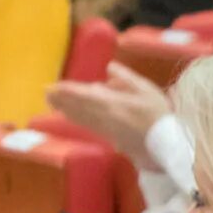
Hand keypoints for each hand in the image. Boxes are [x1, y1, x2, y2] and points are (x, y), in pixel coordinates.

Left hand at [46, 65, 172, 167]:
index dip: (67, 90)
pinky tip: (69, 115)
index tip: (52, 85)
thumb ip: (127, 78)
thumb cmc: (159, 115)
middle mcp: (103, 115)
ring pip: (79, 116)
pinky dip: (74, 118)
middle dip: (60, 99)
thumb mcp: (148, 90)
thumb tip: (108, 68)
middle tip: (45, 92)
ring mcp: (104, 127)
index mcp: (112, 102)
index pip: (83, 94)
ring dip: (64, 108)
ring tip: (52, 102)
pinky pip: (86, 124)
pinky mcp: (108, 136)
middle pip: (77, 106)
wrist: (166, 144)